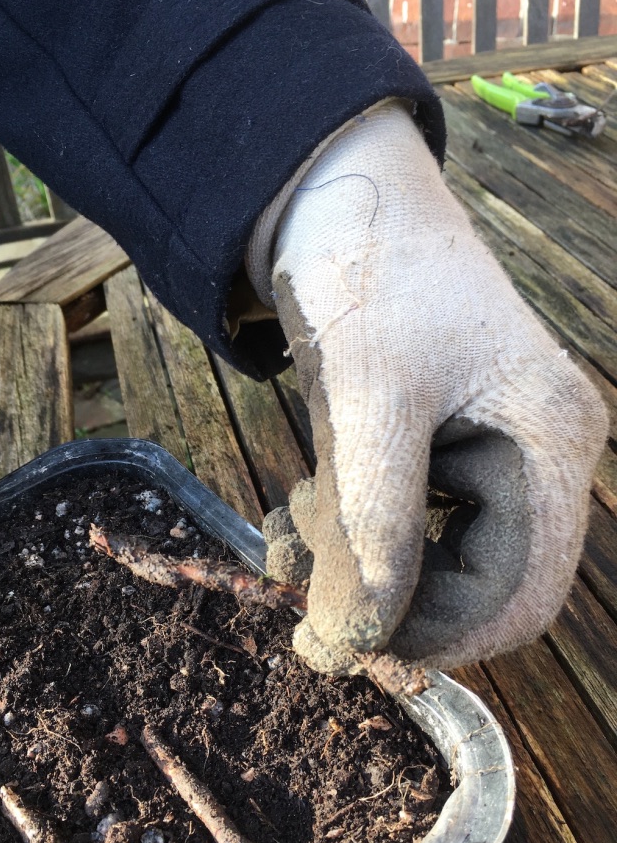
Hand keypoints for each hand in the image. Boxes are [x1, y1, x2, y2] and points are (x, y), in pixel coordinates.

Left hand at [251, 101, 606, 670]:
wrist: (334, 193)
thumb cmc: (367, 274)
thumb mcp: (370, 407)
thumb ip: (370, 535)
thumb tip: (345, 649)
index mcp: (551, 441)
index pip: (523, 597)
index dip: (436, 638)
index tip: (344, 642)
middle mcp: (537, 453)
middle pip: (474, 584)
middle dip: (383, 592)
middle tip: (297, 569)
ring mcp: (491, 447)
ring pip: (429, 557)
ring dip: (356, 560)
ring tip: (291, 520)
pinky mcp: (442, 441)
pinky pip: (405, 518)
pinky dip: (351, 526)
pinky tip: (306, 496)